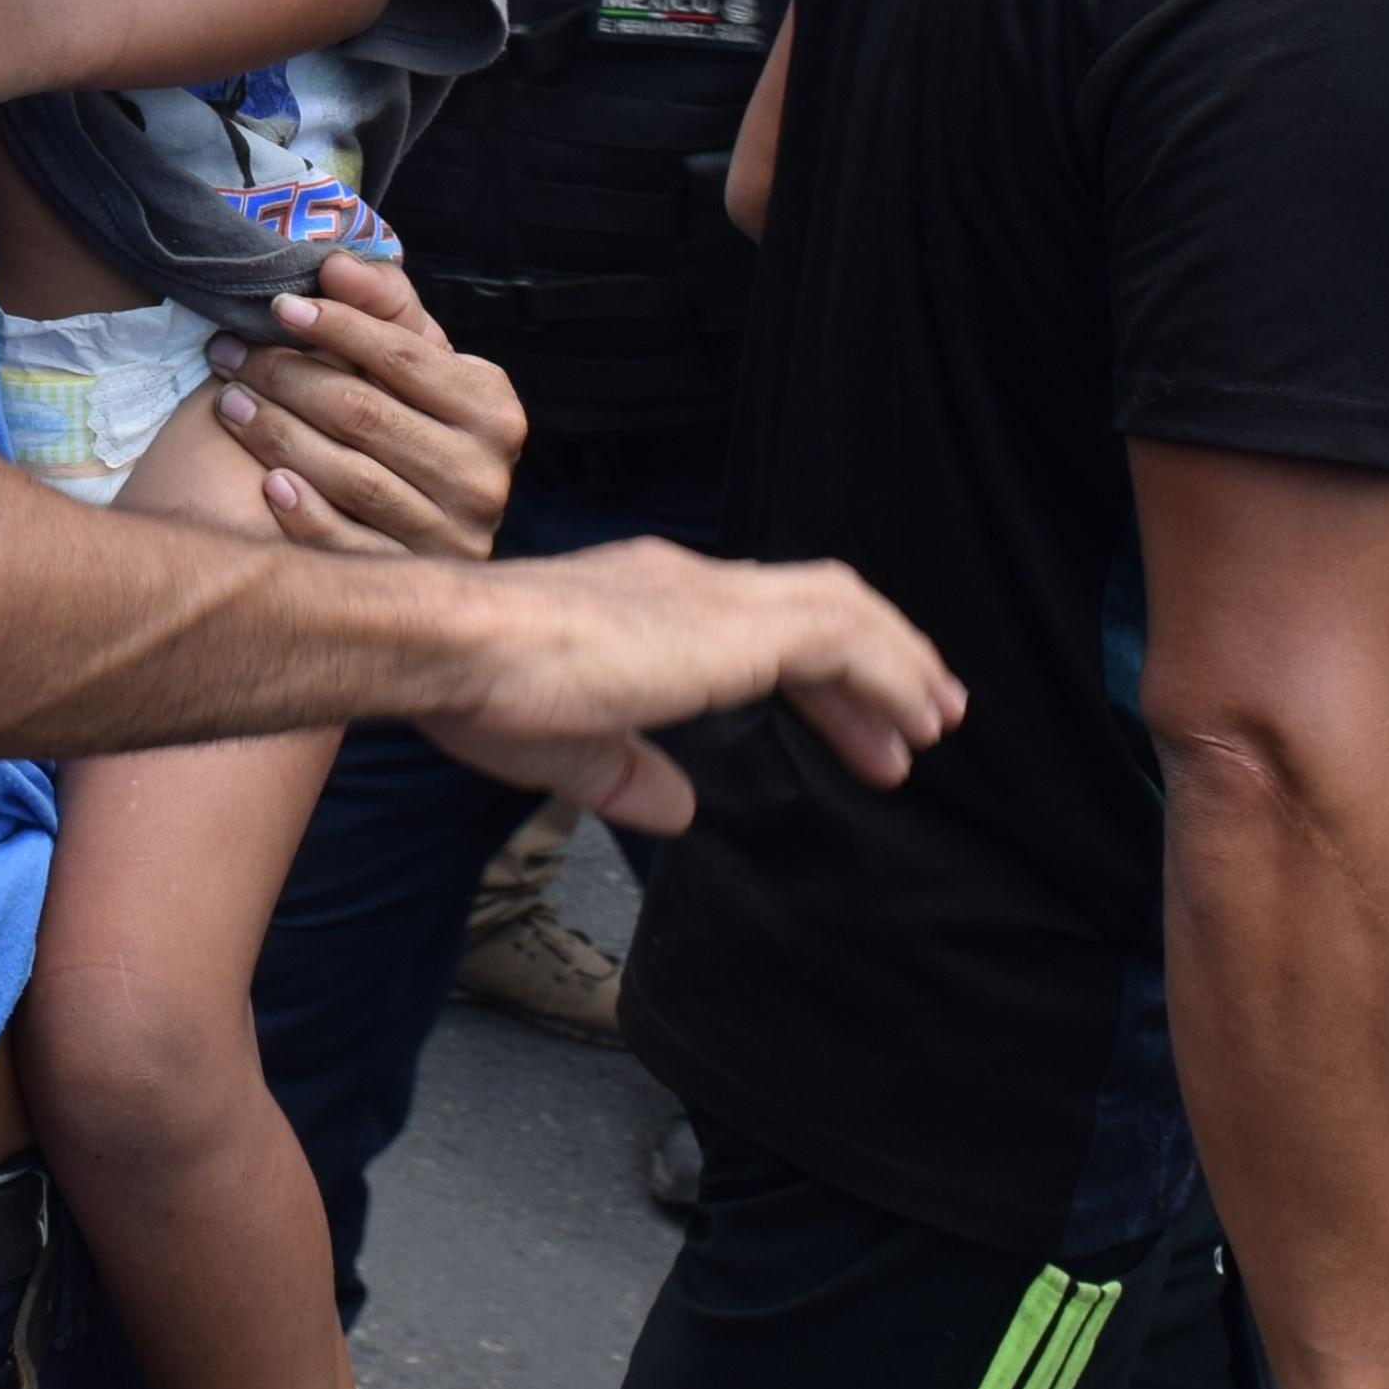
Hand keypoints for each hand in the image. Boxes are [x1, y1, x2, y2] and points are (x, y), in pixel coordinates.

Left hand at [206, 255, 517, 557]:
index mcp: (492, 410)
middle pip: (366, 415)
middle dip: (287, 375)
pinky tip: (266, 481)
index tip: (278, 305)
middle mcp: (482, 476)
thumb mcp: (411, 358)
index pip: (403, 358)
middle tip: (228, 352)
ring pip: (353, 478)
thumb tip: (334, 263)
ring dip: (278, 434)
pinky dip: (305, 512)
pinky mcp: (412, 578)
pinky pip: (349, 546)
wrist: (427, 517)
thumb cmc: (408, 418)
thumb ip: (380, 304)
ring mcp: (452, 535)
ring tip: (228, 401)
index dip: (338, 327)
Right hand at [437, 536, 960, 802]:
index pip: (750, 619)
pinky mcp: (737, 626)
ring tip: (936, 722)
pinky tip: (915, 721)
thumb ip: (628, 772)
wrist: (452, 641)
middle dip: (874, 661)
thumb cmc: (475, 686)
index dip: (811, 672)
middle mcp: (685, 580)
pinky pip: (844, 638)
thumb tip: (677, 808)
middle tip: (920, 721)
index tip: (850, 724)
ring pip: (842, 612)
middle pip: (811, 605)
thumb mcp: (566, 742)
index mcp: (640, 597)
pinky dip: (890, 674)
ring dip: (899, 666)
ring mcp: (713, 596)